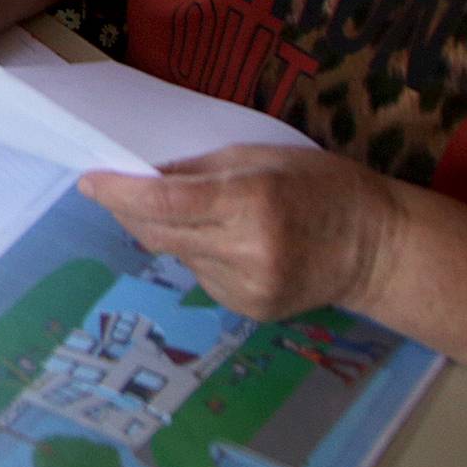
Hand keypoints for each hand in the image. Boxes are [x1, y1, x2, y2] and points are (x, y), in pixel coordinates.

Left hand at [78, 146, 400, 324]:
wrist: (378, 248)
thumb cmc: (321, 186)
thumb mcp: (261, 157)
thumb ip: (199, 170)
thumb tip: (142, 175)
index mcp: (249, 203)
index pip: (164, 201)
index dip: (119, 192)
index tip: (88, 180)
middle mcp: (245, 251)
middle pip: (159, 233)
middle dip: (129, 211)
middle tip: (112, 189)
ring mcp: (247, 287)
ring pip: (178, 256)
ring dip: (170, 232)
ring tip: (199, 213)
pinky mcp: (249, 309)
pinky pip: (201, 276)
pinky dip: (198, 254)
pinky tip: (226, 243)